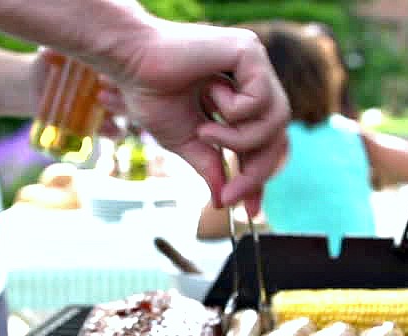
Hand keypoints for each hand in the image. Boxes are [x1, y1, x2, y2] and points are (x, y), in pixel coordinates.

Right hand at [97, 20, 289, 215]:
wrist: (130, 64)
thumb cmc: (149, 92)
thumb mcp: (187, 140)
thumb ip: (210, 165)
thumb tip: (223, 201)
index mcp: (239, 94)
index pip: (264, 140)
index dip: (259, 176)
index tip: (251, 211)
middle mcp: (253, 76)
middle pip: (278, 134)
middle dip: (255, 171)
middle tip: (231, 194)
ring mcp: (254, 62)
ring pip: (276, 120)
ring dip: (240, 140)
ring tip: (205, 131)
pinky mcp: (249, 50)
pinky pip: (261, 100)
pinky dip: (234, 113)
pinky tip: (208, 94)